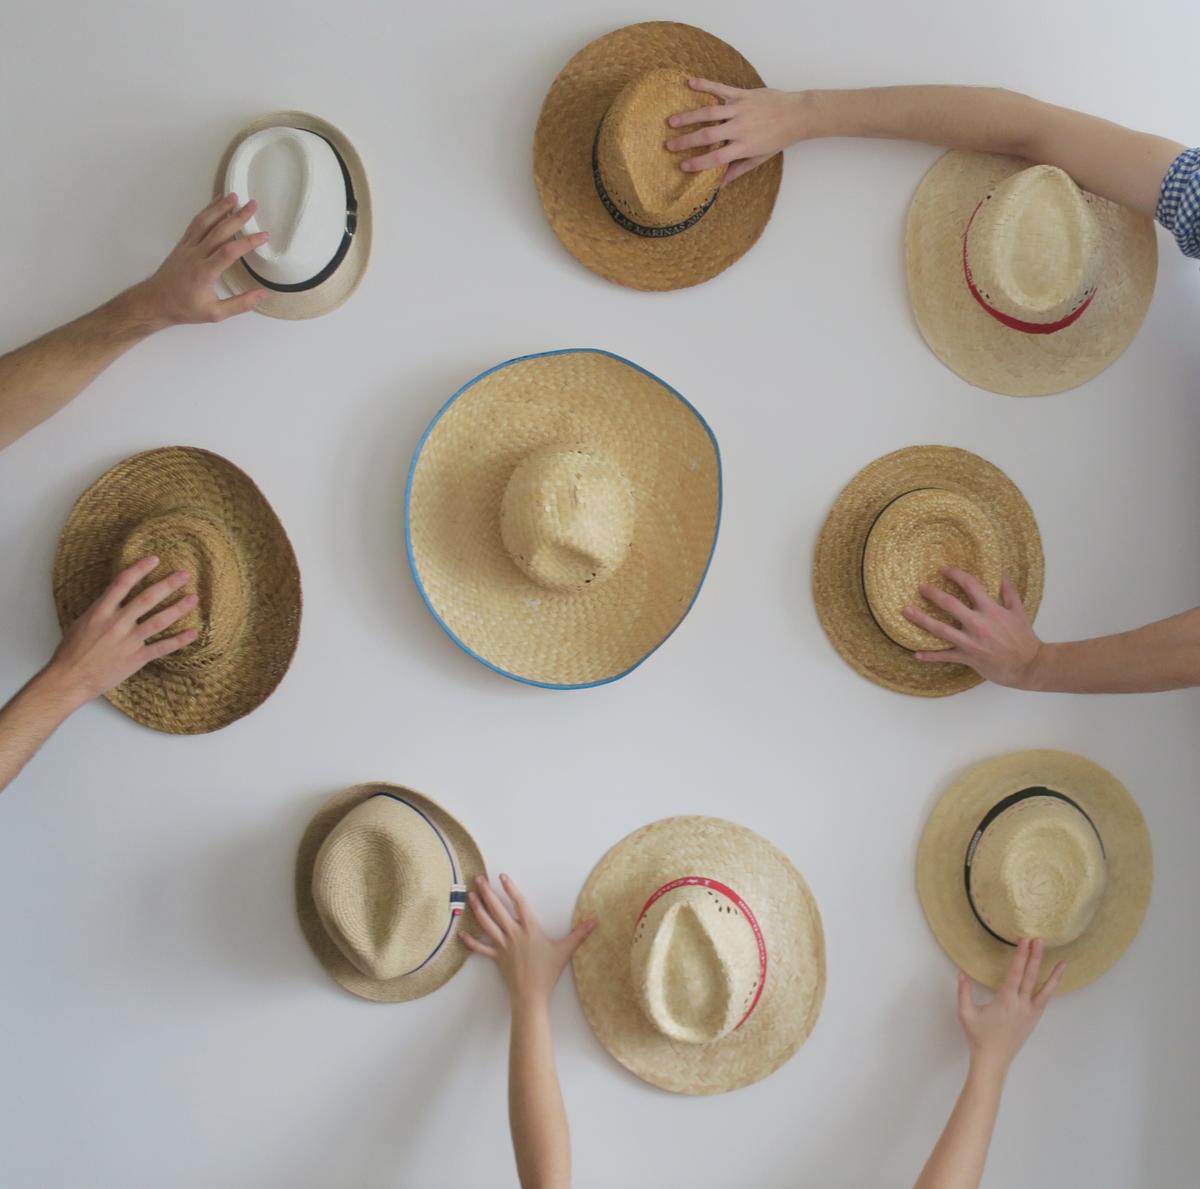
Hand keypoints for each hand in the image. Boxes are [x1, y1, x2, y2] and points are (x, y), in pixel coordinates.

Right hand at [43, 556, 198, 709]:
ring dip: (178, 609)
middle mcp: (117, 623)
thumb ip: (101, 609)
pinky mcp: (136, 658)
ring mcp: (128, 641)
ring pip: (159, 621)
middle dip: (168, 585)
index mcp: (100, 611)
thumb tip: (115, 597)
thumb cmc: (71, 651)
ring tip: (193, 599)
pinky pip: (162, 647)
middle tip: (185, 575)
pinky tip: (193, 633)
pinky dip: (179, 640)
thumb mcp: (82, 622)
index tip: (154, 559)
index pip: (122, 583)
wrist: (70, 678)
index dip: (139, 569)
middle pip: (147, 598)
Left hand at [127, 194, 268, 327]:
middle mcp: (195, 255)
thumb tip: (264, 294)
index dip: (248, 242)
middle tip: (253, 205)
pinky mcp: (183, 244)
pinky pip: (196, 223)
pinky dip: (207, 211)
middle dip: (238, 217)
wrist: (155, 301)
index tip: (264, 235)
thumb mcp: (216, 314)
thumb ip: (241, 303)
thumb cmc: (185, 309)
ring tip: (235, 196)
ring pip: (205, 222)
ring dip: (220, 207)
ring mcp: (188, 247)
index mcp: (205, 272)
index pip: (229, 252)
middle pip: (219, 231)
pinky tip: (216, 203)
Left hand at [462, 874, 594, 1008]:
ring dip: (478, 908)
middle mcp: (513, 933)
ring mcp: (502, 945)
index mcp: (529, 929)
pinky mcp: (496, 957)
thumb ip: (579, 935)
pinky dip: (470, 941)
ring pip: (486, 923)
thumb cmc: (547, 973)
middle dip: (487, 892)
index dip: (511, 889)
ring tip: (471, 895)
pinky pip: (480, 948)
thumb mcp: (564, 951)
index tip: (502, 876)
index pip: (519, 903)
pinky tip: (461, 933)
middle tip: (478, 878)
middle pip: (497, 909)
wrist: (531, 995)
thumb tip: (594, 921)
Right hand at [665, 78, 810, 182]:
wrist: (797, 114)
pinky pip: (721, 89)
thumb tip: (720, 184)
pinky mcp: (743, 94)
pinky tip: (690, 83)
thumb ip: (738, 169)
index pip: (716, 158)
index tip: (683, 166)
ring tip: (671, 121)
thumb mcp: (759, 158)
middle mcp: (740, 127)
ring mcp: (740, 108)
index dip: (698, 163)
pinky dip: (705, 85)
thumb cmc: (777, 139)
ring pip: (710, 112)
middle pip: (708, 135)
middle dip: (686, 141)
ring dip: (689, 116)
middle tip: (668, 145)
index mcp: (744, 146)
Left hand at [903, 567, 1044, 687]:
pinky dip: (929, 655)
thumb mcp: (1019, 611)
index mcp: (991, 610)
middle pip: (949, 605)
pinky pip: (944, 656)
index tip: (943, 569)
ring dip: (921, 620)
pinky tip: (915, 653)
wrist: (1029, 665)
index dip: (955, 574)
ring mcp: (971, 642)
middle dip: (932, 594)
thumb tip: (1001, 572)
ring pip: (940, 630)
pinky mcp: (968, 657)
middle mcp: (978, 624)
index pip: (970, 586)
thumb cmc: (1024, 638)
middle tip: (920, 587)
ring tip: (906, 611)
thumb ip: (1008, 591)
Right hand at [958, 939, 1065, 1077]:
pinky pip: (1044, 1001)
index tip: (1025, 941)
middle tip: (1040, 940)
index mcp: (1006, 1000)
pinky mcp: (1033, 1020)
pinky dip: (1050, 990)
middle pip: (1031, 977)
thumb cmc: (978, 1036)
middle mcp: (1022, 1004)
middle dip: (1035, 957)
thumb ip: (964, 991)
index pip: (1016, 973)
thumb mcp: (966, 1013)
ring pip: (1045, 991)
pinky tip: (1053, 983)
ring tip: (1063, 962)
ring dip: (1053, 975)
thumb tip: (962, 972)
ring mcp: (1030, 1013)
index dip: (1021, 956)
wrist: (993, 1060)